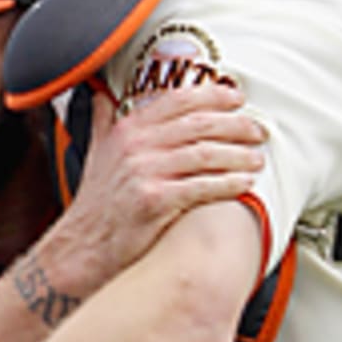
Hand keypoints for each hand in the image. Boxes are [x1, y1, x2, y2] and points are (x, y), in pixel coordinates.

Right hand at [54, 83, 265, 291]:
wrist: (82, 246)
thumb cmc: (96, 204)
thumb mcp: (95, 153)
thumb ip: (103, 121)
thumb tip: (101, 95)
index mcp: (127, 129)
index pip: (179, 100)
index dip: (214, 96)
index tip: (237, 99)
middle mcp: (136, 145)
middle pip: (200, 124)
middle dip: (236, 125)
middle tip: (258, 131)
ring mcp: (145, 172)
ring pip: (206, 154)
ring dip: (238, 155)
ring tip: (257, 158)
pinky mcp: (155, 201)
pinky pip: (202, 187)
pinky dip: (228, 183)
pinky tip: (244, 183)